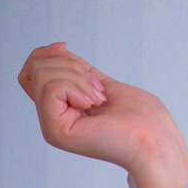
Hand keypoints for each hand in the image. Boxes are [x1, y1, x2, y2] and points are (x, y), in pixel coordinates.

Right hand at [17, 41, 187, 187]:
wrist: (155, 141)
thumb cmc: (140, 117)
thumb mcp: (101, 82)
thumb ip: (76, 70)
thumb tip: (57, 48)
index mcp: (61, 109)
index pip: (32, 71)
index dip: (45, 53)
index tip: (65, 47)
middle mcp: (51, 119)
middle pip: (37, 68)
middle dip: (72, 66)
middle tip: (99, 91)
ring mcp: (51, 126)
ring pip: (43, 74)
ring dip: (79, 78)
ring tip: (99, 100)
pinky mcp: (55, 130)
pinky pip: (52, 87)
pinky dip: (78, 87)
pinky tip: (94, 105)